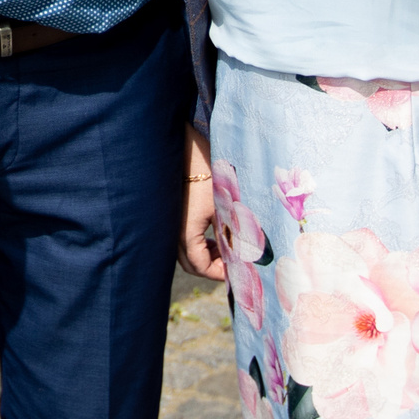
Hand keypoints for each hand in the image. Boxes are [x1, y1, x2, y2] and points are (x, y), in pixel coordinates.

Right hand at [179, 125, 226, 279]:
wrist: (187, 146)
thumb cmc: (210, 173)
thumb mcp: (227, 205)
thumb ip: (235, 234)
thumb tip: (248, 256)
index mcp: (185, 232)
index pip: (200, 266)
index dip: (220, 273)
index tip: (239, 271)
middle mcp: (172, 230)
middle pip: (190, 262)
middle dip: (213, 266)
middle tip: (235, 263)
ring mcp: (170, 222)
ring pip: (186, 250)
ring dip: (207, 253)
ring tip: (228, 246)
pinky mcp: (173, 213)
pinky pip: (184, 237)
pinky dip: (200, 241)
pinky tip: (216, 231)